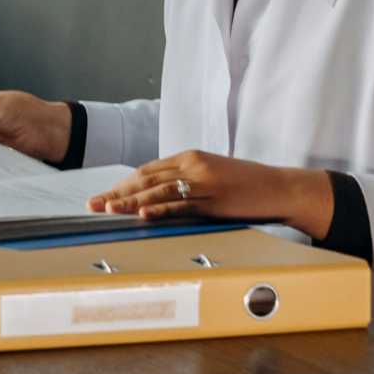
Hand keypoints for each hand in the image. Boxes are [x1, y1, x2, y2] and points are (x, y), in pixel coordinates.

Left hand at [87, 150, 335, 239]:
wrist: (281, 187)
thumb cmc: (247, 185)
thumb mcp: (212, 176)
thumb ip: (186, 182)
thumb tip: (157, 198)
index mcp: (189, 158)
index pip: (147, 170)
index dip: (123, 184)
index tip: (103, 197)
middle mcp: (192, 165)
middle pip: (146, 179)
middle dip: (117, 193)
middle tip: (93, 205)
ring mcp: (204, 181)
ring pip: (159, 191)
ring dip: (130, 201)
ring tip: (108, 210)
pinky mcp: (215, 199)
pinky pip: (182, 205)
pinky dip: (160, 210)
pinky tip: (142, 215)